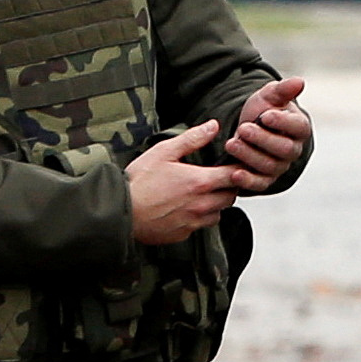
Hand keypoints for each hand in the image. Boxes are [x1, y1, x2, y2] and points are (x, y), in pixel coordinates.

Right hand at [128, 121, 244, 243]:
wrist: (122, 212)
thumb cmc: (139, 183)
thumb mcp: (164, 152)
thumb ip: (192, 139)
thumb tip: (212, 127)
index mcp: (200, 182)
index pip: (235, 176)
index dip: (238, 169)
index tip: (235, 165)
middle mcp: (201, 204)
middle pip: (231, 196)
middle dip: (228, 187)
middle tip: (217, 179)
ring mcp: (194, 221)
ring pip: (218, 213)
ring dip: (215, 204)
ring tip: (201, 194)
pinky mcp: (184, 234)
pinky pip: (201, 226)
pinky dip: (199, 217)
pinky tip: (186, 208)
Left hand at [225, 77, 309, 183]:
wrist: (247, 130)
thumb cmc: (263, 111)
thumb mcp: (269, 97)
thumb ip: (283, 90)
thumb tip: (300, 81)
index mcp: (299, 128)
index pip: (298, 127)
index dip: (282, 122)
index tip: (265, 115)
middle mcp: (293, 150)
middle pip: (284, 149)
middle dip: (262, 139)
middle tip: (243, 129)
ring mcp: (280, 166)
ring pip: (269, 166)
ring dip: (249, 155)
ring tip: (231, 143)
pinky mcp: (265, 180)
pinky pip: (260, 184)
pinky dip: (247, 181)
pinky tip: (234, 173)